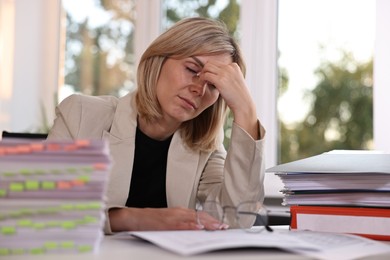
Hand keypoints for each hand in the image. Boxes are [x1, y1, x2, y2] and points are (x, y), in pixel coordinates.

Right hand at [108, 207, 225, 231]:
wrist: (135, 217)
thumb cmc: (151, 220)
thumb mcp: (169, 221)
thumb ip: (182, 223)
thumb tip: (196, 229)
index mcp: (180, 212)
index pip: (199, 215)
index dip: (211, 220)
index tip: (222, 225)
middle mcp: (178, 212)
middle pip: (199, 215)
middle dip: (213, 222)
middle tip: (224, 227)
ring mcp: (172, 216)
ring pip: (193, 218)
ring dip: (206, 223)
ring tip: (216, 227)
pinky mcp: (166, 222)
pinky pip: (180, 224)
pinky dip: (189, 225)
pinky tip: (197, 227)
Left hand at [199, 61, 259, 139]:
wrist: (243, 105)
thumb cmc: (238, 97)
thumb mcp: (234, 82)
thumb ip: (226, 76)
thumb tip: (215, 75)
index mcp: (234, 66)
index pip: (217, 63)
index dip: (211, 71)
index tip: (210, 80)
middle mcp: (230, 67)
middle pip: (210, 63)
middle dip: (205, 71)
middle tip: (204, 81)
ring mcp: (225, 73)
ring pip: (206, 67)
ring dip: (202, 75)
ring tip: (204, 84)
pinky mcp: (220, 80)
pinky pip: (205, 75)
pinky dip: (202, 80)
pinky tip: (203, 86)